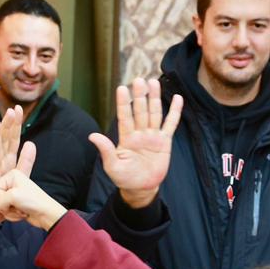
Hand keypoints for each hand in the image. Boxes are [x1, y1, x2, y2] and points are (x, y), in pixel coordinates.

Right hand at [0, 106, 35, 228]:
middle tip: (11, 110)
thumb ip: (25, 161)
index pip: (13, 139)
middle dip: (7, 125)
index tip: (17, 108)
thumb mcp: (18, 176)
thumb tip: (31, 143)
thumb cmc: (3, 194)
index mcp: (7, 160)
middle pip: (4, 140)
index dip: (15, 125)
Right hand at [0, 169, 65, 230]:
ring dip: (10, 212)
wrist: (46, 214)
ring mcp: (14, 194)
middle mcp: (12, 183)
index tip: (12, 199)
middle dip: (6, 206)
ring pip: (1, 207)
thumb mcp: (13, 196)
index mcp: (11, 175)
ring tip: (21, 210)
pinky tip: (22, 214)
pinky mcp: (16, 204)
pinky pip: (6, 212)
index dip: (1, 197)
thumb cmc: (33, 201)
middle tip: (18, 205)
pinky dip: (13, 216)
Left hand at [90, 78, 182, 208]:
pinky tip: (177, 98)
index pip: (124, 116)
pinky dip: (174, 112)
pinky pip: (170, 124)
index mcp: (126, 137)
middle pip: (140, 111)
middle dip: (139, 96)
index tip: (121, 88)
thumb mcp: (112, 166)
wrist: (141, 188)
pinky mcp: (164, 142)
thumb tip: (92, 136)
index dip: (123, 103)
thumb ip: (106, 150)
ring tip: (154, 82)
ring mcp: (152, 136)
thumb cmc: (124, 178)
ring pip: (154, 113)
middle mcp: (139, 133)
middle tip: (139, 80)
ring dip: (154, 98)